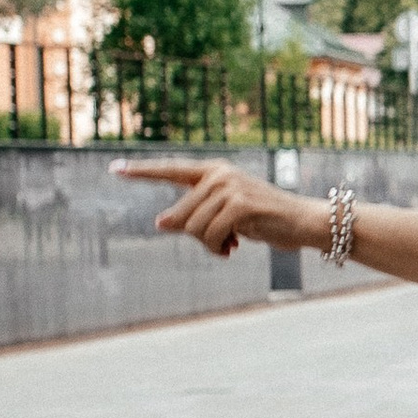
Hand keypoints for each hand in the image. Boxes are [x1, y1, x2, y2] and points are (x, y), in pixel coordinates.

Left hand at [111, 156, 302, 255]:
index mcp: (213, 172)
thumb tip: (160, 222)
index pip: (170, 170)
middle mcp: (218, 174)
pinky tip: (234, 248)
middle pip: (180, 216)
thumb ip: (195, 215)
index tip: (114, 169)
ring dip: (209, 245)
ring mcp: (228, 186)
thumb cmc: (263, 220)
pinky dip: (219, 247)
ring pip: (193, 228)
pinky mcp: (238, 203)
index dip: (142, 172)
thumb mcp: (225, 217)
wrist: (302, 221)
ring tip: (230, 244)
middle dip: (197, 238)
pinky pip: (210, 235)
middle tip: (223, 244)